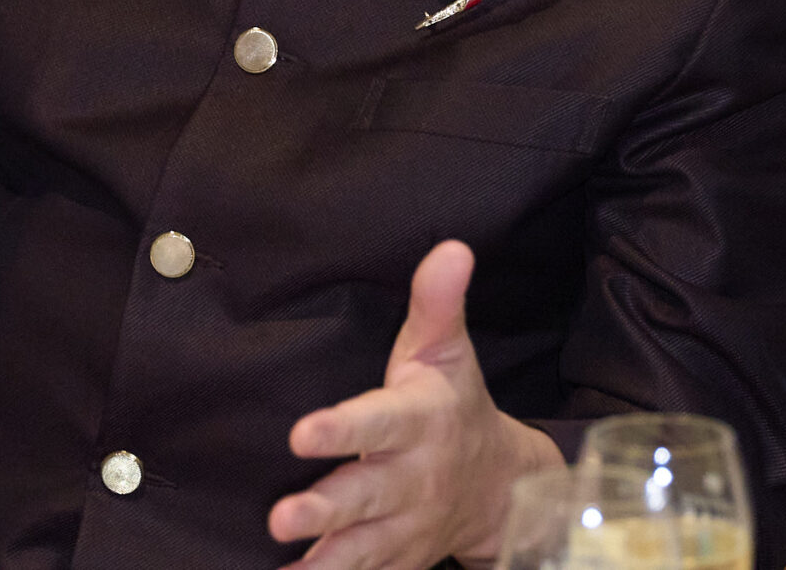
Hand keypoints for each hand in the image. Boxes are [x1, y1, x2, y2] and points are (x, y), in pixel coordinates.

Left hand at [271, 241, 562, 567]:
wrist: (504, 488)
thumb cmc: (458, 405)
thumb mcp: (450, 351)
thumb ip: (438, 302)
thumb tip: (450, 246)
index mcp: (420, 421)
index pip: (380, 422)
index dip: (343, 428)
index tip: (302, 432)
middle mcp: (413, 479)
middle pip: (366, 497)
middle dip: (325, 511)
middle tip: (280, 516)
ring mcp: (405, 527)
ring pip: (362, 550)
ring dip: (324, 562)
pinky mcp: (396, 560)